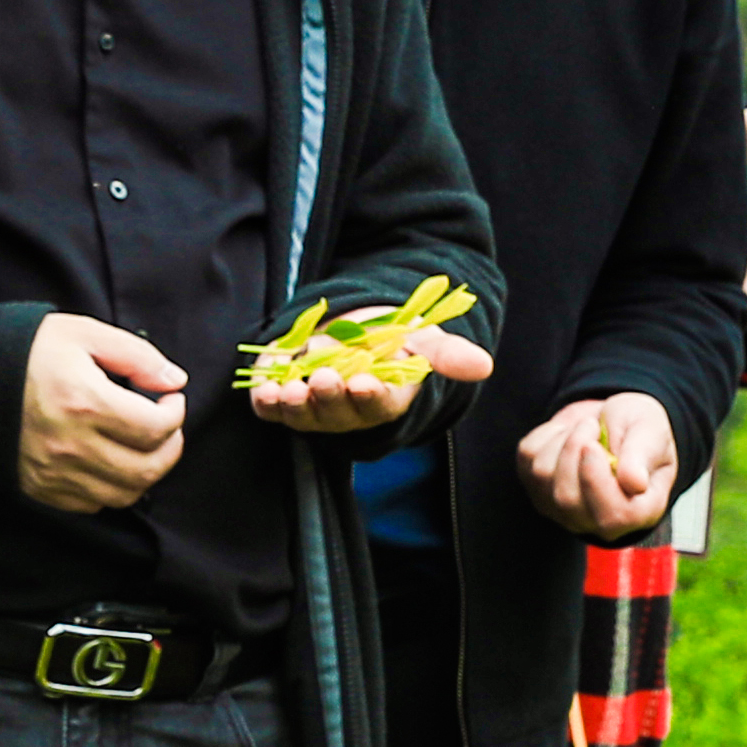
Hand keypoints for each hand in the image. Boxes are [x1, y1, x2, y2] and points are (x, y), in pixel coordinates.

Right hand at [17, 314, 189, 513]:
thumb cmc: (27, 352)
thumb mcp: (83, 334)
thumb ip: (137, 356)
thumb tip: (175, 381)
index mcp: (85, 401)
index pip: (155, 427)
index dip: (175, 413)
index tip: (170, 399)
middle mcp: (71, 444)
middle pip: (147, 468)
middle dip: (170, 448)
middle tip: (166, 428)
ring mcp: (55, 471)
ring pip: (124, 494)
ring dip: (146, 473)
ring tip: (144, 447)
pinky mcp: (41, 487)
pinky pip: (93, 504)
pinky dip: (112, 488)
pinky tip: (110, 461)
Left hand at [247, 325, 495, 440]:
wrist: (351, 331)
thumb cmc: (392, 338)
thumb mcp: (421, 338)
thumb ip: (446, 353)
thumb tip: (483, 365)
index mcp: (386, 398)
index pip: (380, 405)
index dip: (371, 396)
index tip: (364, 383)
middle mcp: (348, 411)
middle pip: (339, 413)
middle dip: (330, 397)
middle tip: (324, 377)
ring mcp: (314, 408)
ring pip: (304, 416)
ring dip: (296, 405)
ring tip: (291, 388)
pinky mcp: (282, 397)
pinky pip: (272, 408)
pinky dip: (266, 403)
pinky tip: (263, 390)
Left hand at [517, 391, 683, 536]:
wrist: (615, 422)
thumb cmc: (639, 430)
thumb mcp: (650, 432)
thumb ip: (642, 456)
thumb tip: (634, 483)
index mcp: (639, 512)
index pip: (612, 516)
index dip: (595, 481)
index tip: (591, 446)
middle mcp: (599, 520)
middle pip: (567, 500)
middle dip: (573, 451)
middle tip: (591, 425)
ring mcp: (563, 509)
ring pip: (543, 476)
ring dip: (562, 439)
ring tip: (587, 428)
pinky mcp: (538, 489)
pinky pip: (528, 458)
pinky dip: (547, 435)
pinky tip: (569, 434)